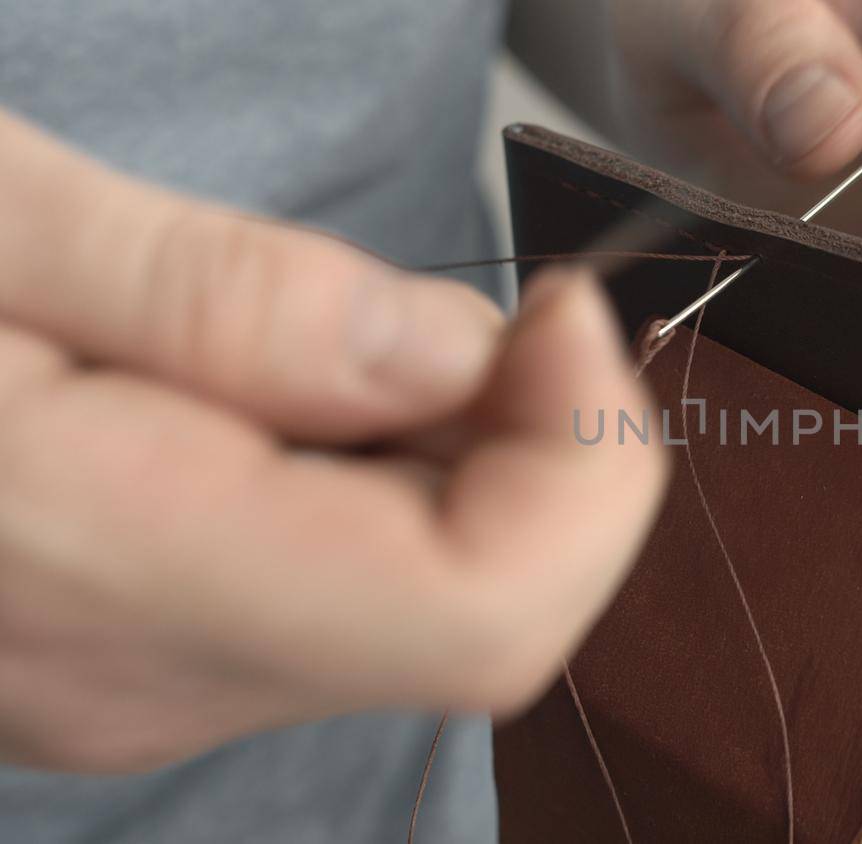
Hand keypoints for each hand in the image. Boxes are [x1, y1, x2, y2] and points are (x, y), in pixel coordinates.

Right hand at [0, 112, 666, 771]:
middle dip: (544, 453)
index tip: (565, 316)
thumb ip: (228, 298)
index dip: (584, 464)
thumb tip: (453, 353)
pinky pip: (346, 597)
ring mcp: (145, 686)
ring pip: (426, 609)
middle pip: (482, 612)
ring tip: (357, 339)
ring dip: (468, 466)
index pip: (482, 610)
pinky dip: (391, 490)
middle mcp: (149, 674)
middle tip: (499, 311)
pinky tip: (307, 393)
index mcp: (109, 561)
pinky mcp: (143, 657)